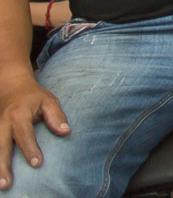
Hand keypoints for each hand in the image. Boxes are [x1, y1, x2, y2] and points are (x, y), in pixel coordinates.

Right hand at [0, 74, 68, 189]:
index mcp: (19, 114)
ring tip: (1, 185)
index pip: (24, 135)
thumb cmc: (33, 97)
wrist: (11, 87)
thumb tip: (66, 132)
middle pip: (2, 146)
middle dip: (3, 166)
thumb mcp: (49, 101)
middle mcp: (3, 123)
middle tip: (6, 184)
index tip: (38, 163)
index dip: (31, 149)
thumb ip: (56, 116)